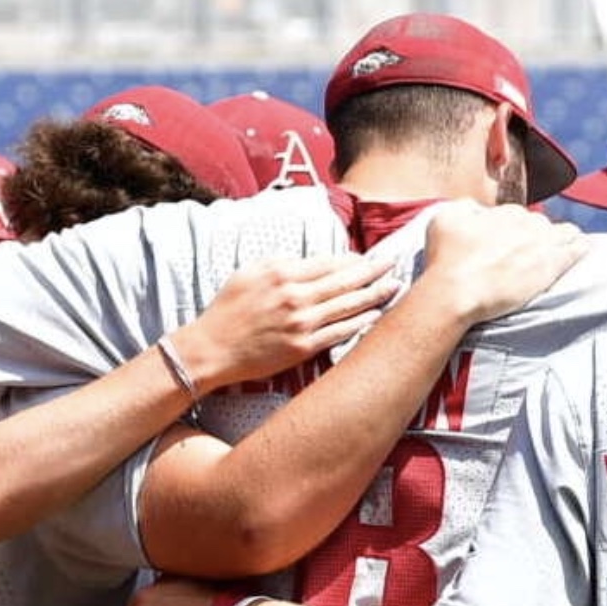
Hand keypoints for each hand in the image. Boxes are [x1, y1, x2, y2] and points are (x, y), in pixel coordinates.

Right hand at [173, 255, 400, 389]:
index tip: (368, 257)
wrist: (211, 348)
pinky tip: (376, 314)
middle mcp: (295, 295)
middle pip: (345, 280)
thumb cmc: (228, 309)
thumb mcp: (249, 273)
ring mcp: (301, 323)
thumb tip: (310, 260)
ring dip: (375, 294)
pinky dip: (361, 321)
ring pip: (348, 305)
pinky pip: (340, 332)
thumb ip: (281, 264)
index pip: (328, 262)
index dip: (353, 259)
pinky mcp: (303, 347)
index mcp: (282, 273)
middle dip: (374, 270)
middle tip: (394, 263)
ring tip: (394, 286)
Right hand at [418, 200, 588, 322]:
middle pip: (541, 225)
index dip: (515, 231)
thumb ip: (465, 208)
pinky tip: (585, 250)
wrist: (457, 290)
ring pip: (565, 233)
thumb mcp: (444, 218)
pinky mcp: (552, 265)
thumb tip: (476, 209)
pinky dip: (581, 248)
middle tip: (531, 254)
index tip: (511, 244)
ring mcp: (541, 243)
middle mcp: (525, 222)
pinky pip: (577, 249)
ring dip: (565, 240)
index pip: (518, 217)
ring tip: (566, 249)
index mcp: (503, 212)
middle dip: (539, 236)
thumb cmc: (445, 259)